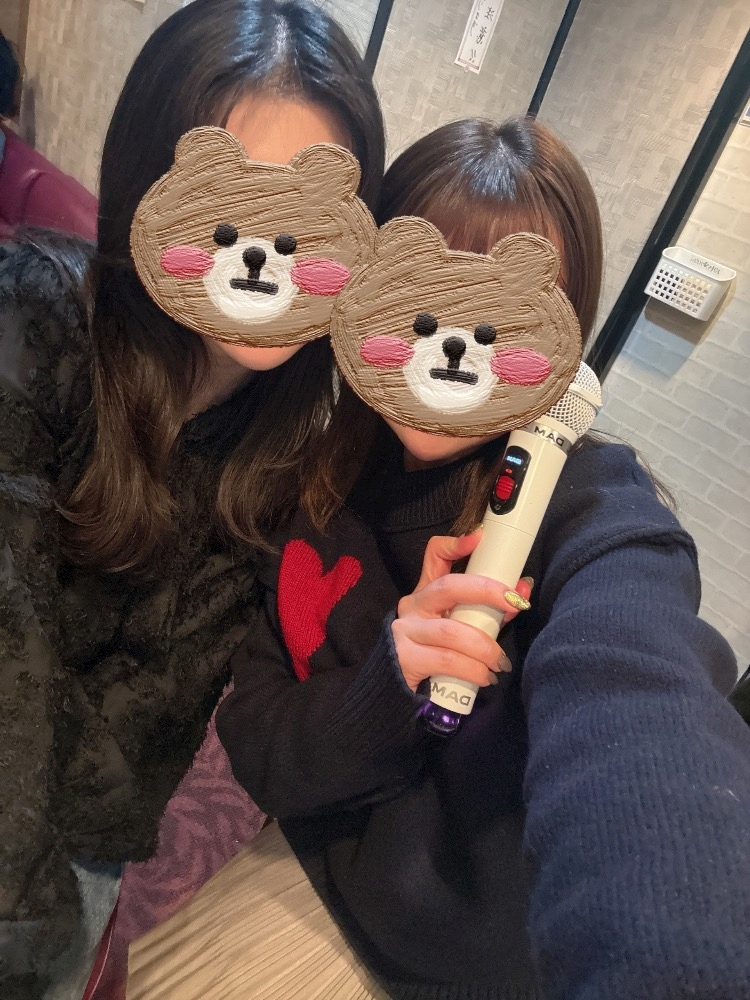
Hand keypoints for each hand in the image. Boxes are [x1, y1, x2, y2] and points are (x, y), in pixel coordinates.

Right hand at [392, 530, 532, 692]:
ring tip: (500, 662)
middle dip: (487, 592)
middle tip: (514, 604)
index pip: (434, 556)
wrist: (395, 686)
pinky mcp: (406, 658)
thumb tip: (521, 594)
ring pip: (453, 632)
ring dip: (485, 648)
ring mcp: (406, 630)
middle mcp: (413, 605)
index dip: (456, 544)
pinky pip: (448, 661)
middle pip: (449, 587)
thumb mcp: (458, 627)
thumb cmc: (435, 652)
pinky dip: (474, 670)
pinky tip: (484, 677)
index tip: (480, 537)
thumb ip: (487, 611)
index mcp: (426, 592)